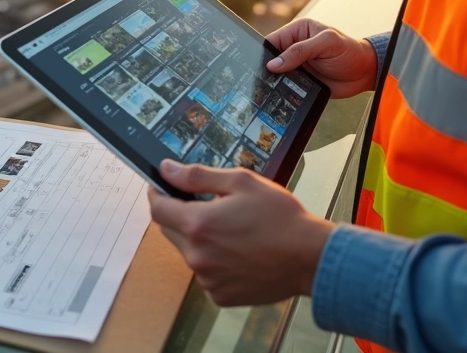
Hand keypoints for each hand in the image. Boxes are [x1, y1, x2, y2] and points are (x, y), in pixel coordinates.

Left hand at [147, 159, 331, 306]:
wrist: (310, 258)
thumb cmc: (281, 217)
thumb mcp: (241, 182)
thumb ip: (198, 176)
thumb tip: (167, 170)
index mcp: (199, 224)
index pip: (158, 209)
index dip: (157, 194)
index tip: (161, 187)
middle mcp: (197, 255)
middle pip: (170, 231)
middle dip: (180, 215)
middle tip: (206, 206)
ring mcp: (208, 279)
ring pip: (188, 253)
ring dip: (199, 240)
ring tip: (232, 232)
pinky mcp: (220, 295)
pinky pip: (206, 274)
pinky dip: (214, 262)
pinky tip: (239, 253)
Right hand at [266, 18, 377, 98]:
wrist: (366, 73)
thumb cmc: (350, 51)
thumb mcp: (326, 44)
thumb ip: (300, 51)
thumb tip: (274, 64)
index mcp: (298, 31)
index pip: (272, 41)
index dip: (264, 53)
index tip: (257, 66)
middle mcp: (294, 48)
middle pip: (271, 59)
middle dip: (267, 69)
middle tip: (261, 81)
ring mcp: (297, 66)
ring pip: (277, 75)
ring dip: (274, 82)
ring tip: (268, 91)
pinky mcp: (302, 81)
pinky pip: (286, 87)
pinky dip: (282, 91)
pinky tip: (279, 97)